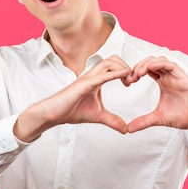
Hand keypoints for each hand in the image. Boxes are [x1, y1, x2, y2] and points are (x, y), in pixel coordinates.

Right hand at [14, 55, 131, 141]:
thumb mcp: (98, 116)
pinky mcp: (84, 84)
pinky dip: (114, 74)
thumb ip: (112, 120)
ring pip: (108, 62)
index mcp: (96, 79)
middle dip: (126, 66)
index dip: (126, 70)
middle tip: (132, 81)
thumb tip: (125, 129)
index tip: (132, 82)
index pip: (114, 65)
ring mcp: (88, 78)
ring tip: (130, 80)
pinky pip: (101, 75)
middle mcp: (92, 75)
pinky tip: (124, 76)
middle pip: (113, 59)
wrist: (54, 113)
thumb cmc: (71, 110)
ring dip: (122, 68)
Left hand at [124, 56, 187, 136]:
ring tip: (138, 73)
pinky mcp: (183, 77)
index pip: (146, 69)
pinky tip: (150, 68)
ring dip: (147, 63)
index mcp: (163, 81)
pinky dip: (160, 64)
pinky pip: (171, 65)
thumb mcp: (158, 118)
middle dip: (139, 66)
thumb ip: (143, 121)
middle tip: (130, 77)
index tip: (128, 81)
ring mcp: (176, 75)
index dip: (135, 72)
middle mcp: (169, 76)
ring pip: (160, 60)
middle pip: (151, 62)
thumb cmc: (182, 116)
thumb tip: (129, 129)